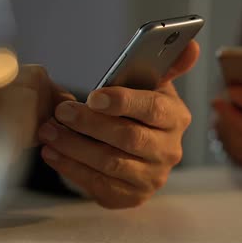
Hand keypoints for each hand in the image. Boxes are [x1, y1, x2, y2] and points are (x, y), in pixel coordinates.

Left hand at [39, 40, 199, 207]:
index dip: (123, 102)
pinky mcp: (131, 196)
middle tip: (62, 111)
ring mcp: (152, 177)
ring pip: (110, 163)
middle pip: (130, 138)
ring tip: (49, 131)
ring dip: (74, 147)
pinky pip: (99, 185)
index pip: (154, 110)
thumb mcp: (153, 87)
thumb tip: (192, 46)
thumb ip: (167, 64)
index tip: (93, 95)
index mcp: (176, 118)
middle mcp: (169, 150)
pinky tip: (53, 152)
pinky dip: (71, 168)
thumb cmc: (141, 112)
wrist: (139, 151)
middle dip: (91, 124)